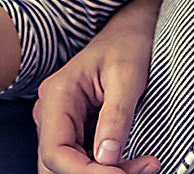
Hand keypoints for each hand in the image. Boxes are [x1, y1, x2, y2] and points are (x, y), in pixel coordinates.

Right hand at [34, 0, 161, 173]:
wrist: (129, 33)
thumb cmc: (127, 45)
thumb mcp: (127, 76)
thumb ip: (116, 116)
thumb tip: (107, 157)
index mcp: (57, 95)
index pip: (55, 151)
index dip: (86, 173)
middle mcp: (51, 111)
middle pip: (58, 164)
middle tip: (141, 168)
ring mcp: (61, 122)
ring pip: (69, 166)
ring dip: (102, 173)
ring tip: (141, 166)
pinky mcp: (75, 130)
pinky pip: (82, 160)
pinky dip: (106, 168)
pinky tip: (134, 163)